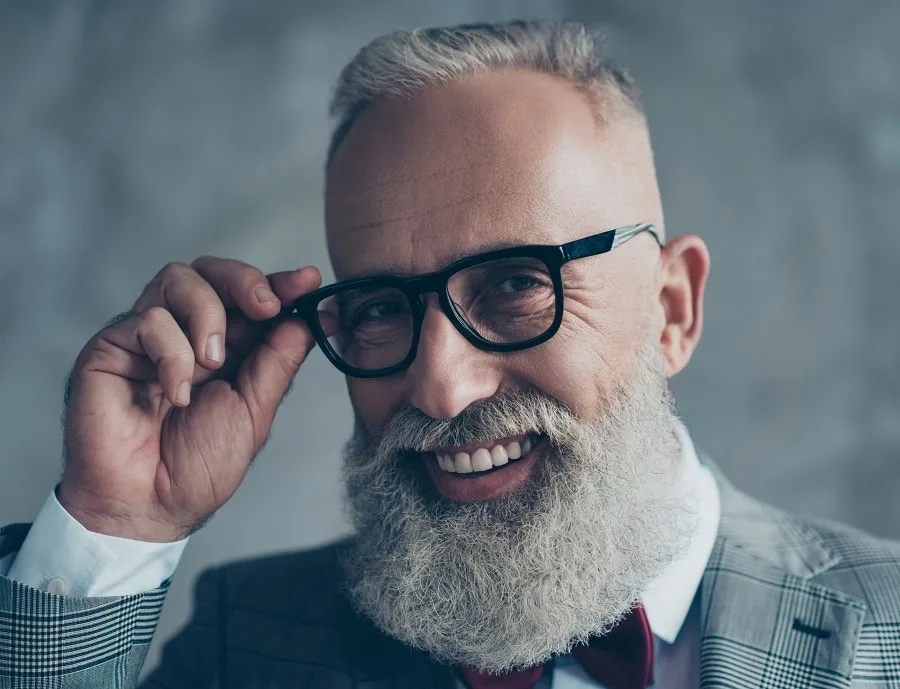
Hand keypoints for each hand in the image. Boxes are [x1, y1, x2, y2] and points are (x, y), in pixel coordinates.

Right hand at [58, 258, 321, 541]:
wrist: (148, 508)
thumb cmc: (197, 468)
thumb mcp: (254, 411)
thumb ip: (279, 361)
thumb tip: (314, 316)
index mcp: (228, 348)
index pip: (252, 298)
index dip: (282, 284)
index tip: (309, 281)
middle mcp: (187, 334)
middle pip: (212, 271)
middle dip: (245, 280)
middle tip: (267, 305)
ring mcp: (149, 337)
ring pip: (179, 278)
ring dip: (208, 315)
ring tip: (214, 363)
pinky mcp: (112, 346)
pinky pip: (148, 320)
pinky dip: (172, 355)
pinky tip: (176, 394)